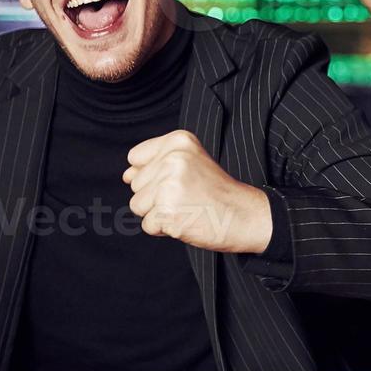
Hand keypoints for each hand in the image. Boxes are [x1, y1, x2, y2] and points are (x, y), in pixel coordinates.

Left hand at [123, 130, 270, 253]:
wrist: (244, 216)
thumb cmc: (218, 192)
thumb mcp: (191, 163)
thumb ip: (155, 163)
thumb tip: (126, 175)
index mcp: (179, 141)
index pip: (135, 158)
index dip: (152, 173)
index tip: (179, 179)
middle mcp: (173, 159)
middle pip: (135, 184)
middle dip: (155, 196)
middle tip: (188, 196)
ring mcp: (169, 185)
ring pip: (137, 205)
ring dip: (158, 213)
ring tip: (186, 207)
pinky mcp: (168, 211)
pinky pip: (148, 225)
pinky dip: (164, 229)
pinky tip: (187, 220)